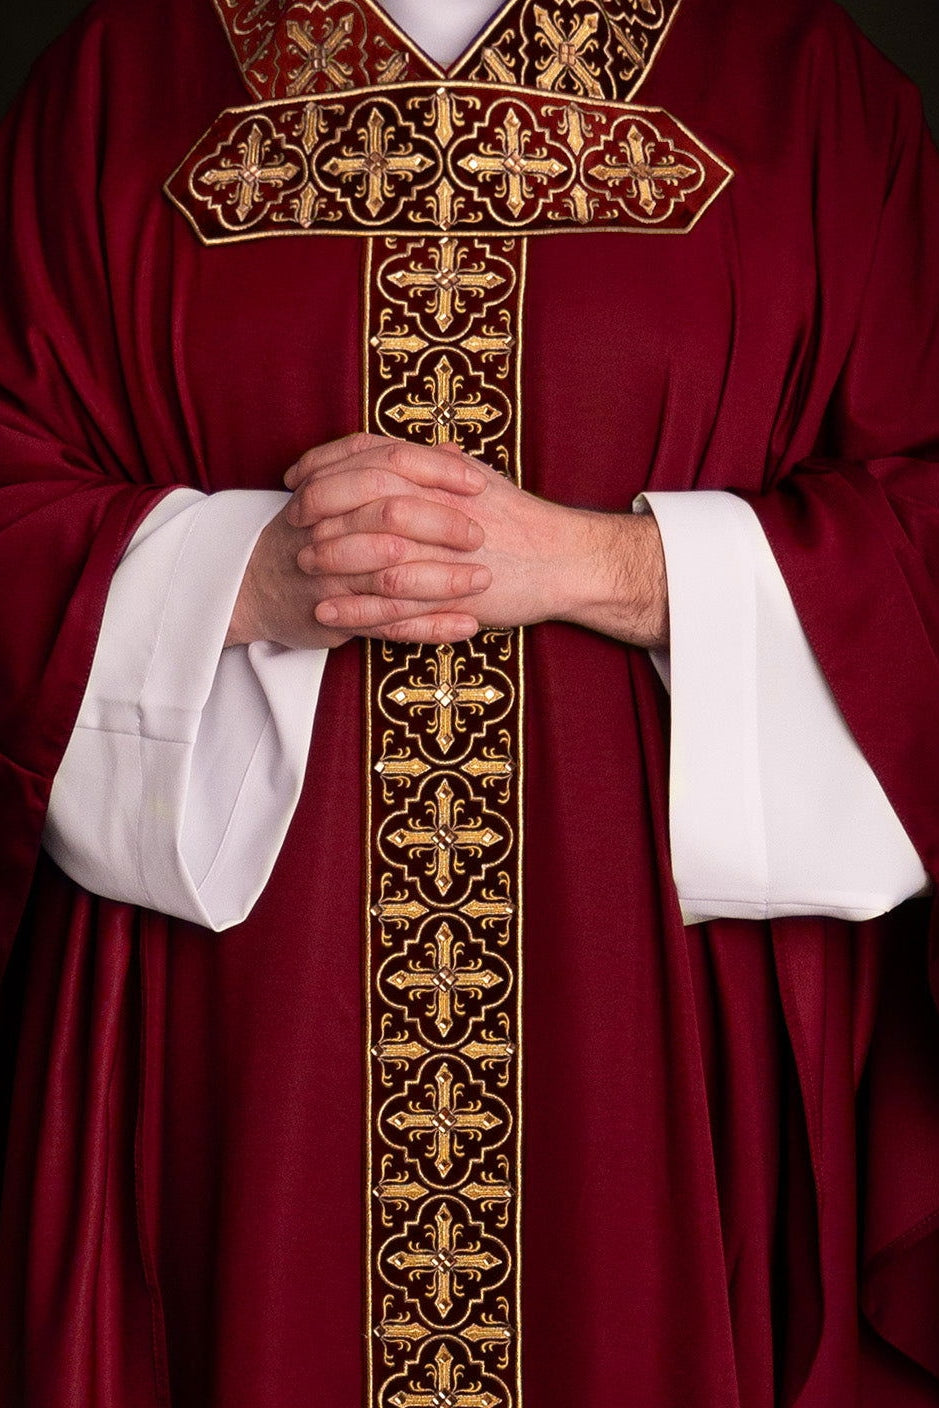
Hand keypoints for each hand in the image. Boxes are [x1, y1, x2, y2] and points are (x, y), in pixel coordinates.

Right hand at [226, 434, 491, 647]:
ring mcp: (332, 576)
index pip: (389, 465)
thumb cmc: (309, 531)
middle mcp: (329, 528)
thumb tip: (451, 450)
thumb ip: (391, 471)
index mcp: (332, 487)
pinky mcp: (336, 617)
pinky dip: (432, 627)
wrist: (250, 583)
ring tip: (484, 580)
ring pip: (393, 576)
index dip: (437, 471)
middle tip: (480, 534)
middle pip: (391, 515)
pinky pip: (389, 625)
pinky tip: (467, 625)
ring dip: (445, 580)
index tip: (478, 483)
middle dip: (443, 524)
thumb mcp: (338, 488)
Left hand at [290, 441, 668, 648]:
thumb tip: (400, 446)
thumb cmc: (520, 519)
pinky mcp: (447, 596)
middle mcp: (436, 506)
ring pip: (369, 552)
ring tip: (300, 567)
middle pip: (359, 500)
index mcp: (438, 474)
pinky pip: (389, 604)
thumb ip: (434, 462)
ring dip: (328, 560)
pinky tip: (326, 611)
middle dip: (317, 511)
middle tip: (292, 522)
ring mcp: (440, 552)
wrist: (563, 558)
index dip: (324, 465)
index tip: (296, 476)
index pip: (368, 456)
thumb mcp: (475, 477)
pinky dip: (352, 607)